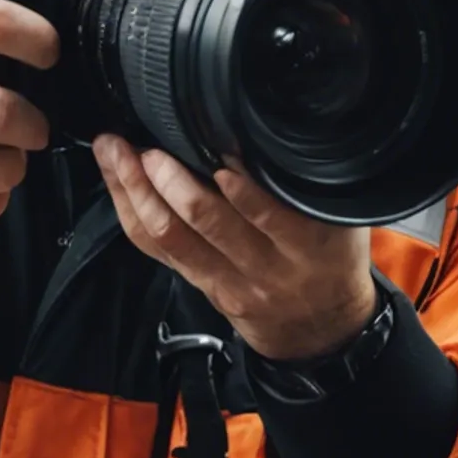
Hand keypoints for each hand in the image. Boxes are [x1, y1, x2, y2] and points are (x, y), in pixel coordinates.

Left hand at [93, 137, 373, 360]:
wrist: (320, 329)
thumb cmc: (331, 260)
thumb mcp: (341, 222)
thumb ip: (310, 184)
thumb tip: (271, 129)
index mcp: (306, 244)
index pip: (266, 211)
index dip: (236, 183)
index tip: (212, 144)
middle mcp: (263, 265)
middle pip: (205, 220)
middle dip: (168, 177)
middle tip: (147, 146)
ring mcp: (226, 279)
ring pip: (169, 235)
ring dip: (136, 189)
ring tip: (115, 152)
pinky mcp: (200, 285)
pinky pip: (156, 248)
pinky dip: (131, 211)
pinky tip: (116, 180)